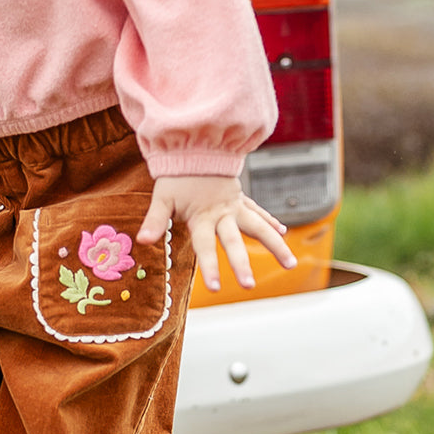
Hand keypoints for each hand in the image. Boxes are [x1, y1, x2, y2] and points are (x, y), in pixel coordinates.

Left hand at [136, 175, 296, 290]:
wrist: (196, 144)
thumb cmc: (177, 175)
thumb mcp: (162, 197)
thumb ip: (155, 220)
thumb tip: (142, 241)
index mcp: (203, 216)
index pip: (206, 246)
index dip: (210, 267)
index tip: (215, 288)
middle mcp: (223, 213)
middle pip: (235, 241)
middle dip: (242, 264)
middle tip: (249, 286)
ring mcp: (235, 206)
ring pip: (259, 227)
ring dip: (275, 245)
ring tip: (291, 264)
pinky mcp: (241, 199)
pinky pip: (258, 212)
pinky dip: (270, 222)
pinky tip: (282, 233)